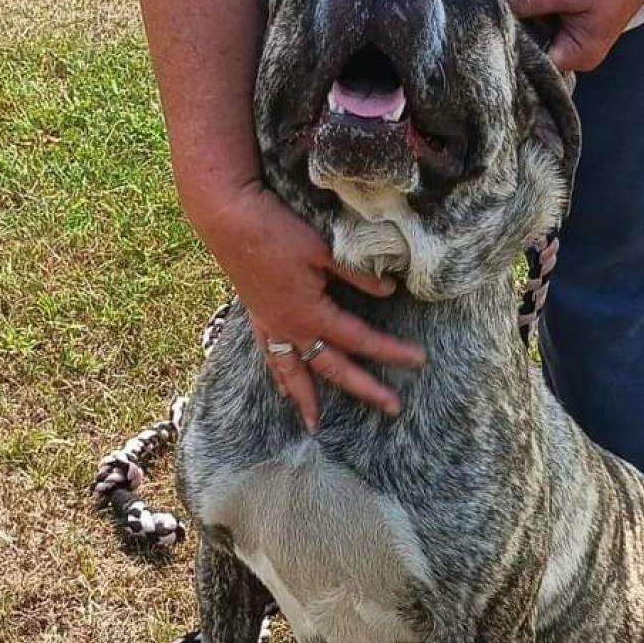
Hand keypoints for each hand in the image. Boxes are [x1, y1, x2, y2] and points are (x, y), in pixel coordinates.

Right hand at [190, 182, 424, 429]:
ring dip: (306, 398)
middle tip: (391, 408)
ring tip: (315, 424)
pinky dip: (278, 375)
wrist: (225, 218)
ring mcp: (271, 324)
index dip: (391, 351)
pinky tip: (282, 390)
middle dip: (364, 388)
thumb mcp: (323, 249)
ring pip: (293, 371)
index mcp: (311, 314)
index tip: (418, 360)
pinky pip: (268, 355)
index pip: (360, 339)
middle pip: (333, 367)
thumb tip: (389, 291)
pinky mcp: (257, 315)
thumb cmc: (275, 230)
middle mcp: (290, 328)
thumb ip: (357, 274)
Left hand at [506, 0, 643, 71]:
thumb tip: (500, 6)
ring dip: (534, 9)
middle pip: (538, 46)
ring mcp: (579, 40)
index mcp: (578, 56)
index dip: (518, 43)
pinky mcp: (578, 24)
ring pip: (543, 30)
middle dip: (525, 21)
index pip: (537, 60)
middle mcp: (578, 55)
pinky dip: (544, 3)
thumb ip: (531, 0)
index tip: (502, 24)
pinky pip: (552, 19)